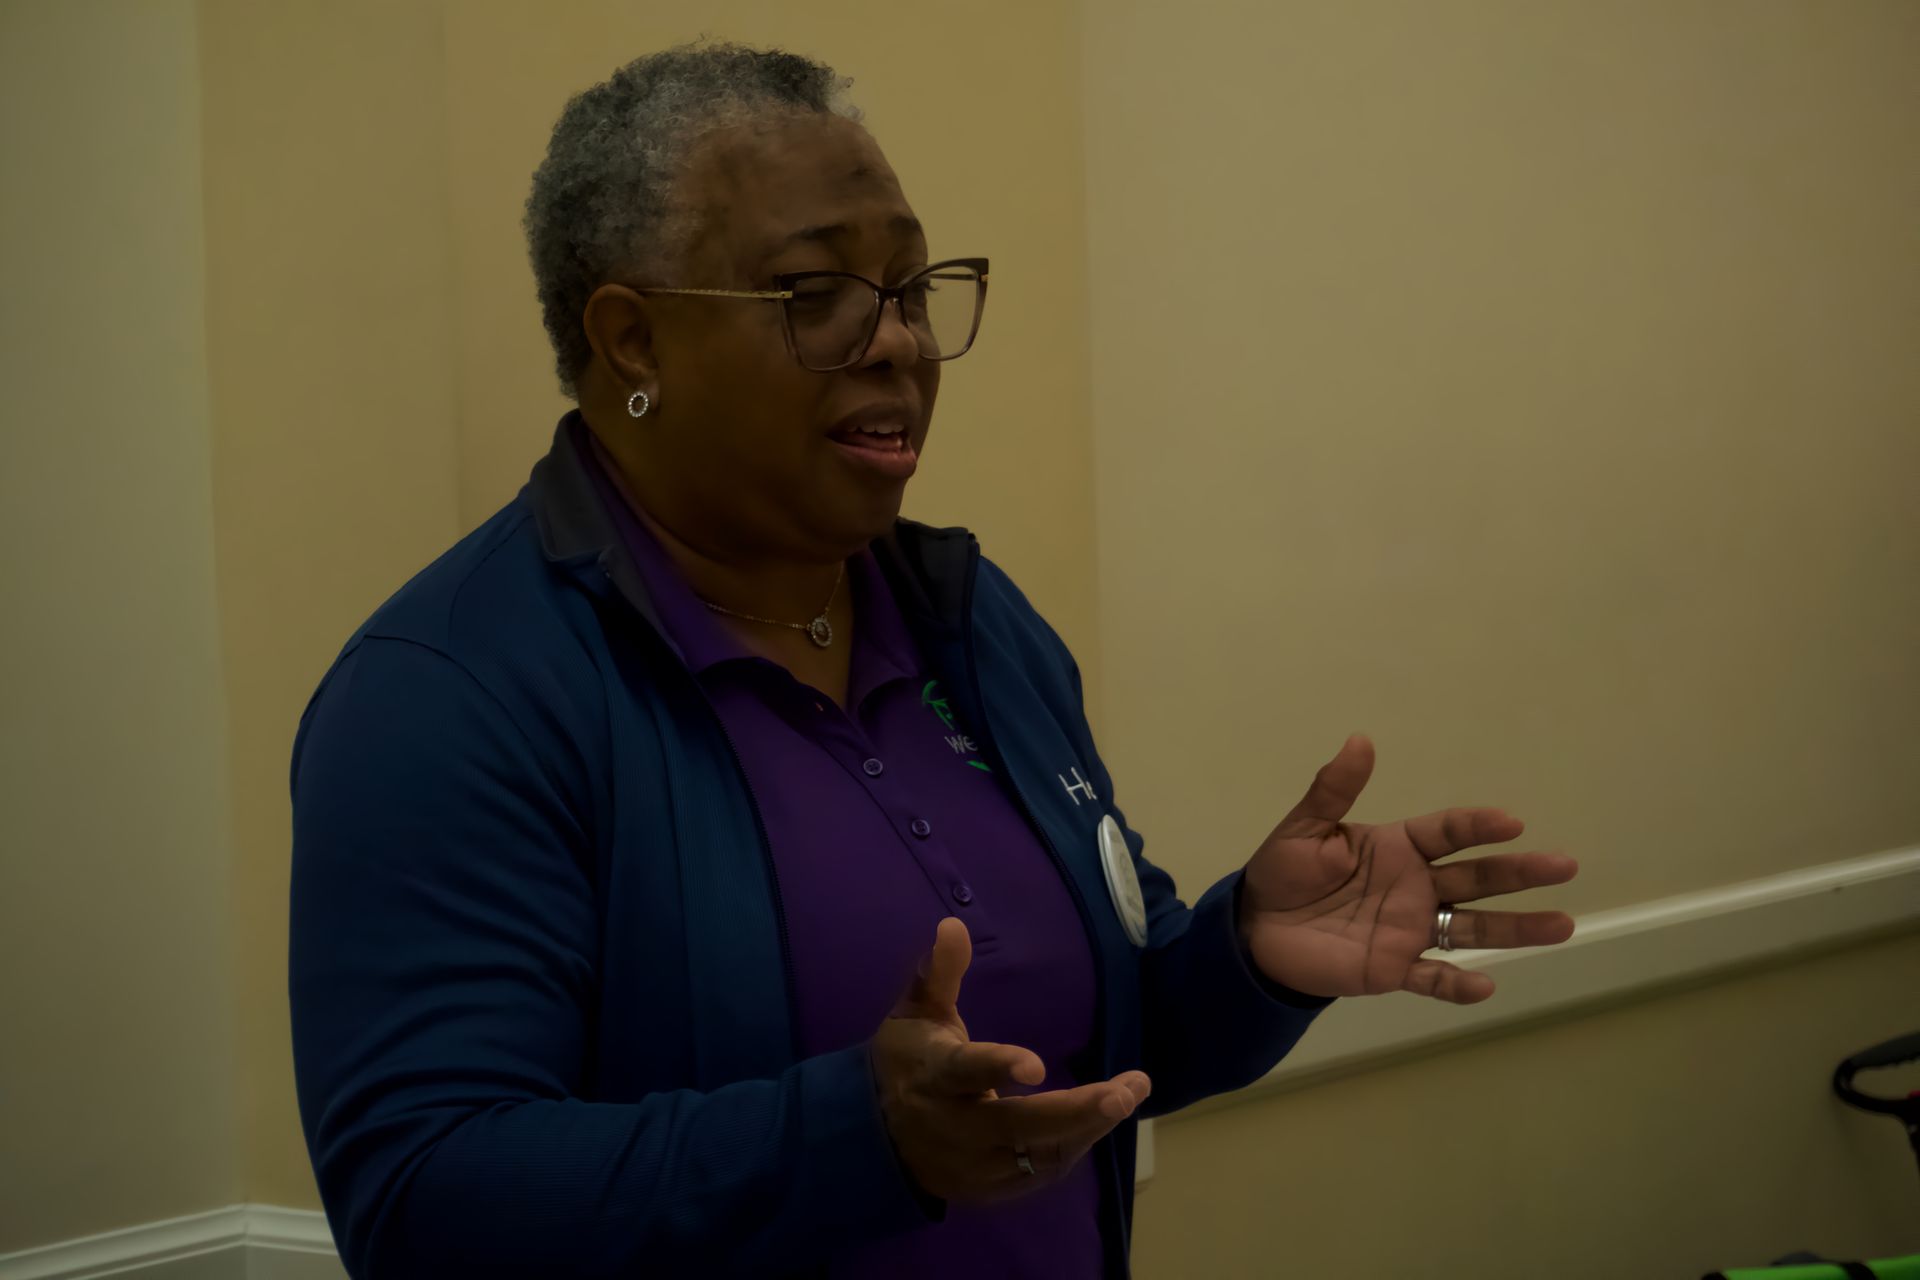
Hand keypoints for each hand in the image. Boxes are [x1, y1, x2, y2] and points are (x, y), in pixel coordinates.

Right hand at [870, 917, 1151, 1203]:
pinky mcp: (988, 1188)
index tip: (1037, 1066)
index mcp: (934, 1075)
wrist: (873, 1140)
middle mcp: (953, 1124)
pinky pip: (1038, 1172)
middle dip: (1074, 1111)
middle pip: (1016, 1124)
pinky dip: (1073, 1146)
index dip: (1001, 1067)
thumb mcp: (915, 1014)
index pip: (968, 1072)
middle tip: (1124, 1092)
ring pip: (1035, 1153)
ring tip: (1128, 1094)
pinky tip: (1100, 1118)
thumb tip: (952, 925)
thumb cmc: (906, 1063)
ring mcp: (971, 1163)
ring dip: (1087, 1127)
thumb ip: (939, 973)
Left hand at [1240, 734, 1577, 1003]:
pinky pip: (1433, 978)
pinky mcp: (1393, 969)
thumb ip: (1333, 789)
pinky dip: (1457, 984)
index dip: (1478, 826)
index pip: (1448, 834)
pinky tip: (1486, 985)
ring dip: (1515, 928)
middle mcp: (1416, 887)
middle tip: (1564, 865)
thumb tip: (1360, 739)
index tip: (1511, 822)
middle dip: (1520, 873)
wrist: (1256, 930)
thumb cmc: (1283, 873)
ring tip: (1562, 926)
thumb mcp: (1304, 828)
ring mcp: (1410, 930)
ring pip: (1471, 928)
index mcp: (1398, 848)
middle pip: (1476, 878)